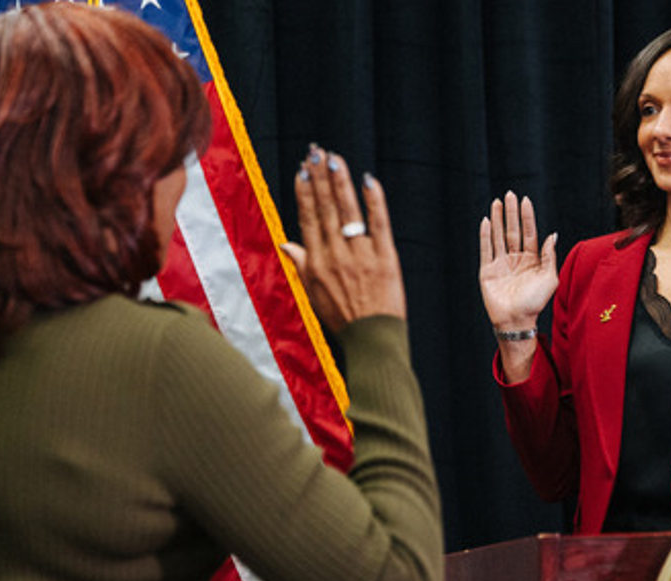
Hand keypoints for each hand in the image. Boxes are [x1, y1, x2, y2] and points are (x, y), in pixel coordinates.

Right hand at [280, 146, 404, 332]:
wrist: (372, 339)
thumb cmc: (342, 318)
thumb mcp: (313, 293)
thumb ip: (301, 264)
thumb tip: (285, 243)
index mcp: (316, 263)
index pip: (308, 219)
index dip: (305, 193)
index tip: (302, 170)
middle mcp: (336, 255)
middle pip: (325, 209)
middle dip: (320, 177)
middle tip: (316, 151)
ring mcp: (360, 255)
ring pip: (348, 212)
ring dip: (340, 182)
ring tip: (334, 159)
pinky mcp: (385, 258)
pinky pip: (379, 223)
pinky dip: (374, 201)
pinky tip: (369, 181)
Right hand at [478, 191, 557, 329]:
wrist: (516, 321)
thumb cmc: (535, 303)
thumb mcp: (550, 279)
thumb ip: (549, 256)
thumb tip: (552, 234)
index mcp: (531, 260)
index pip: (528, 233)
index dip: (527, 217)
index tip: (525, 200)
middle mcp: (515, 259)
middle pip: (512, 231)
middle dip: (511, 212)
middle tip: (509, 194)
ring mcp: (500, 264)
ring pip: (499, 236)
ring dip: (498, 219)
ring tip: (497, 202)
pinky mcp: (487, 271)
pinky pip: (485, 249)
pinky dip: (485, 235)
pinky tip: (487, 221)